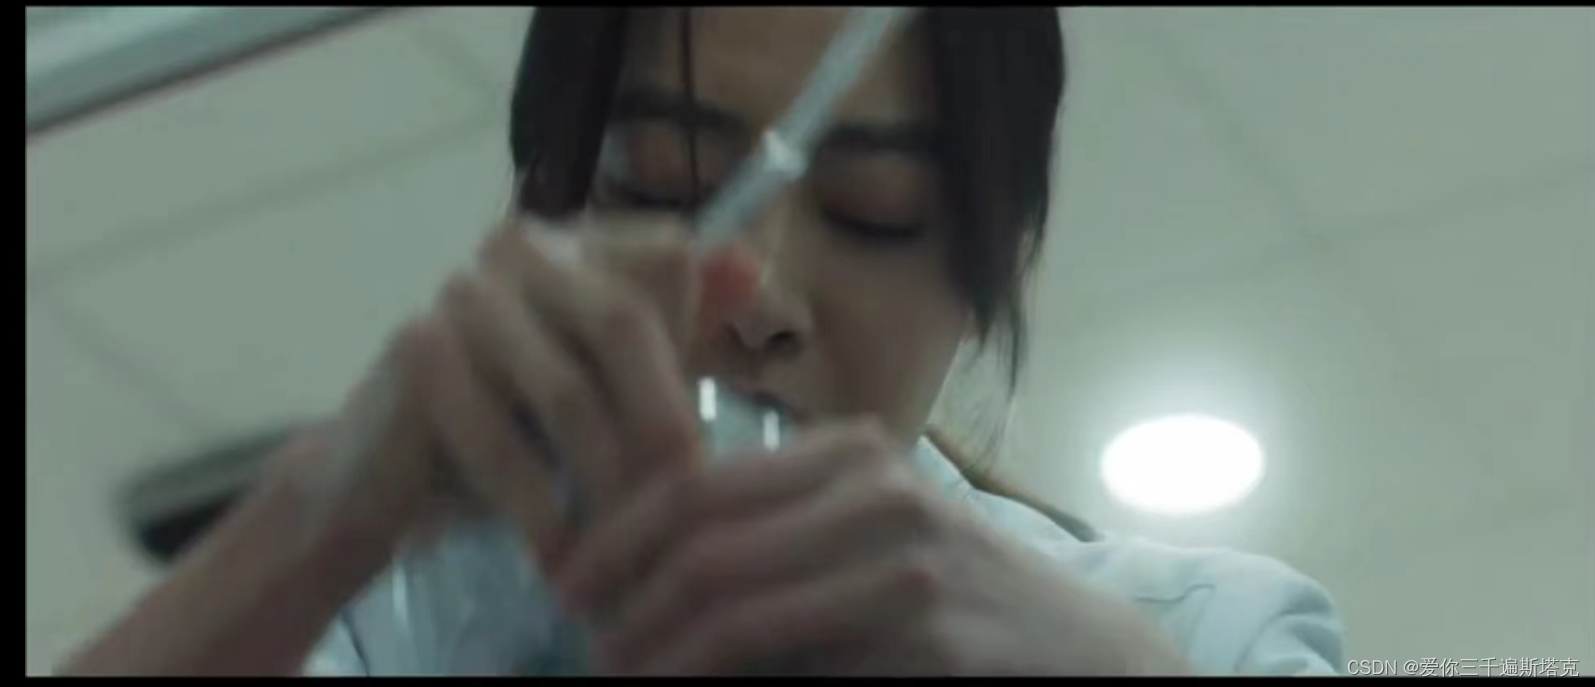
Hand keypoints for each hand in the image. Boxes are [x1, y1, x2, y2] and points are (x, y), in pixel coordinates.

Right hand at [268, 207, 760, 571]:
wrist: (386, 478)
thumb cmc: (516, 428)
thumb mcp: (614, 378)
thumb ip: (681, 322)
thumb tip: (753, 267)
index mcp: (575, 239)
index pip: (668, 262)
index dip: (692, 352)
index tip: (697, 445)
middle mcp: (517, 247)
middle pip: (624, 322)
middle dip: (662, 423)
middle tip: (683, 504)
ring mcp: (460, 293)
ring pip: (567, 392)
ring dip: (604, 479)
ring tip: (626, 542)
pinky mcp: (415, 352)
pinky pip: (497, 437)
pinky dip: (536, 504)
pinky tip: (559, 552)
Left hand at [553, 421, 1192, 675]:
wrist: (1080, 653)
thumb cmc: (959, 598)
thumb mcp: (869, 536)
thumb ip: (778, 536)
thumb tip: (643, 571)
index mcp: (850, 453)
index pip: (695, 480)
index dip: (615, 534)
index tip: (566, 584)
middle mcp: (874, 488)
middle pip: (700, 538)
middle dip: (621, 601)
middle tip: (586, 648)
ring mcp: (903, 558)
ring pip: (730, 606)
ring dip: (657, 655)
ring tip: (622, 678)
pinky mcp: (924, 632)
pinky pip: (786, 660)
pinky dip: (720, 684)